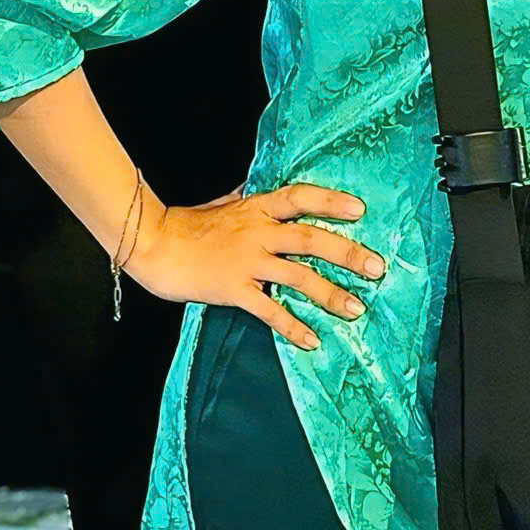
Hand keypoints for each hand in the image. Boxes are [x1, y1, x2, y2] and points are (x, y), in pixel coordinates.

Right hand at [123, 183, 384, 351]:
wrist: (153, 244)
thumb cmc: (187, 224)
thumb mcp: (223, 203)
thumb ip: (246, 200)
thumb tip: (258, 189)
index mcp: (256, 208)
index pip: (300, 198)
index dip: (331, 202)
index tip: (361, 211)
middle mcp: (257, 231)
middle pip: (310, 239)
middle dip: (347, 253)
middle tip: (376, 267)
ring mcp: (246, 260)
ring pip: (297, 277)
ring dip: (329, 294)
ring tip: (356, 309)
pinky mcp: (233, 288)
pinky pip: (269, 309)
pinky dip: (292, 325)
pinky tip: (312, 340)